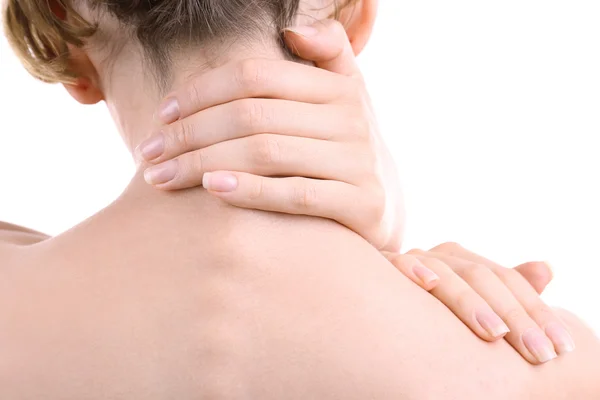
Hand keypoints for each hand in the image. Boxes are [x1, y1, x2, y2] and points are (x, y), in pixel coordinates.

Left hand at [136, 20, 403, 251]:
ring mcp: (357, 163)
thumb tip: (295, 29)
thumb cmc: (340, 149)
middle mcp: (350, 120)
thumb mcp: (342, 97)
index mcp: (337, 87)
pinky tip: (211, 191)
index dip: (201, 91)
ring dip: (203, 163)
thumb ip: (325, 56)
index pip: (255, 76)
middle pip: (252, 115)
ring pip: (266, 153)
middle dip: (190, 133)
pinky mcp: (361, 204)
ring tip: (161, 178)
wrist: (382, 206)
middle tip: (149, 153)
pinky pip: (295, 196)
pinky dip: (250, 191)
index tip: (163, 114)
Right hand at [385, 242, 573, 363]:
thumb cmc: (429, 308)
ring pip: (447, 273)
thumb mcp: (471, 303)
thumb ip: (507, 291)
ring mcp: (412, 260)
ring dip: (470, 301)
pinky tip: (429, 283)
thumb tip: (546, 269)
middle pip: (483, 277)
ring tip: (495, 332)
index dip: (537, 311)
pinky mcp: (382, 265)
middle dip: (514, 315)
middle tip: (538, 352)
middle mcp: (442, 257)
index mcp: (466, 262)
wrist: (373, 297)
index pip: (509, 280)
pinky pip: (397, 263)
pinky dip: (413, 269)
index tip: (560, 347)